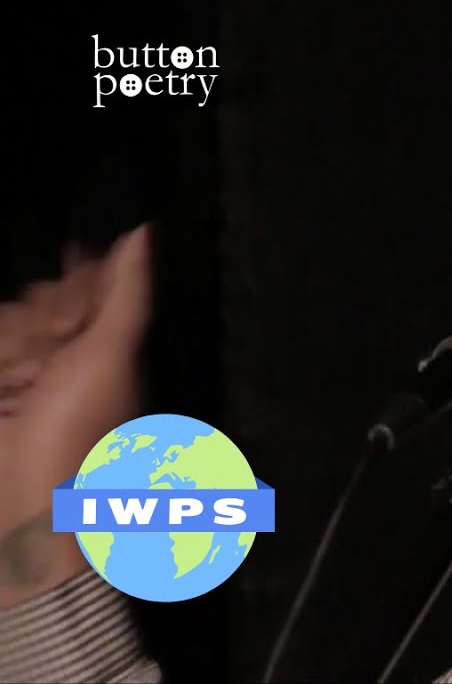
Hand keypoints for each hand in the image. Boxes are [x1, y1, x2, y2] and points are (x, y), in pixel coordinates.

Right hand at [0, 225, 151, 604]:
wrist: (31, 515)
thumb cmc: (81, 436)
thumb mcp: (110, 357)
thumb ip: (125, 294)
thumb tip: (144, 231)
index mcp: (109, 346)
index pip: (83, 284)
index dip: (70, 291)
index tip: (66, 324)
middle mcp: (70, 359)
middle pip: (35, 304)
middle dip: (34, 332)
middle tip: (44, 377)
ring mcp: (29, 381)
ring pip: (6, 325)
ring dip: (11, 352)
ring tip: (21, 397)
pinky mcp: (6, 400)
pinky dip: (1, 368)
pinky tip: (7, 397)